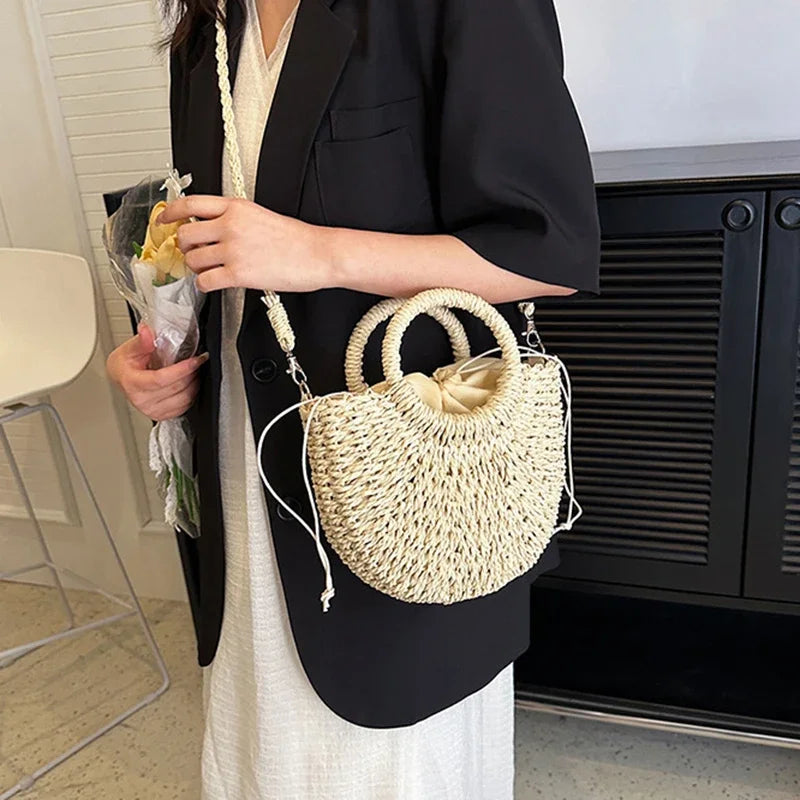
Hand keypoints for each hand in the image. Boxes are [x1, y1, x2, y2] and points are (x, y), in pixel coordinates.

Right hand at [105, 323, 208, 420]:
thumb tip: (146, 331)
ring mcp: (152, 410)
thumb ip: (142, 341)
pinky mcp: (161, 415)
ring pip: (184, 399)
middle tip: (198, 361)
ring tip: (194, 371)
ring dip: (194, 383)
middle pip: (176, 388)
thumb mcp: (130, 348)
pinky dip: (192, 394)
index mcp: (132, 384)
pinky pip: (184, 407)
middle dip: (192, 373)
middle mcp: (142, 400)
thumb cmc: (125, 364)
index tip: (197, 359)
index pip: (162, 379)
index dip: (183, 369)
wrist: (121, 378)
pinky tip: (189, 383)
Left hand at [158, 195, 332, 293]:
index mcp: (235, 207)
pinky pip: (205, 281)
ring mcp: (233, 249)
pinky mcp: (238, 273)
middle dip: (187, 248)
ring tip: (212, 270)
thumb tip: (210, 228)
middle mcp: (230, 225)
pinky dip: (206, 285)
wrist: (318, 254)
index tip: (163, 221)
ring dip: (197, 268)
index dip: (170, 213)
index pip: (190, 205)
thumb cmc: (296, 239)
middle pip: (186, 235)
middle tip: (195, 254)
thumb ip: (233, 218)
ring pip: (193, 260)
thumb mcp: (260, 215)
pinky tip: (216, 283)